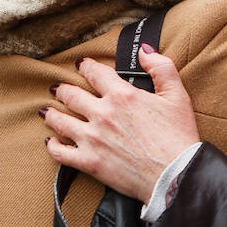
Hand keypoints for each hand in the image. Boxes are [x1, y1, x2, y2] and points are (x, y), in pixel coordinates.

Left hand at [44, 46, 200, 201]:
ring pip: (60, 121)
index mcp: (122, 95)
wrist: (176, 176)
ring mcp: (93, 139)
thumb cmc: (179, 137)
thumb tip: (144, 51)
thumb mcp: (177, 95)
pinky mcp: (89, 162)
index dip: (86, 66)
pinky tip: (51, 142)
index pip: (95, 73)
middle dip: (62, 90)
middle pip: (71, 95)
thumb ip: (161, 68)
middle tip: (59, 89)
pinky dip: (53, 146)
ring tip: (48, 112)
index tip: (82, 65)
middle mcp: (102, 114)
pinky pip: (61, 152)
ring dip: (52, 114)